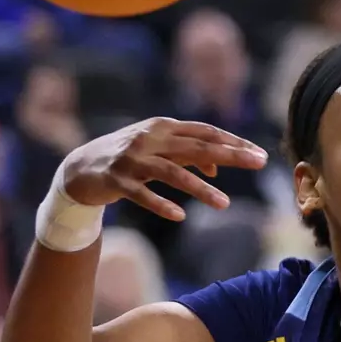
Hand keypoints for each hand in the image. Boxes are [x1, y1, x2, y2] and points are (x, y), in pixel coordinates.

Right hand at [59, 118, 267, 222]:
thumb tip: (218, 167)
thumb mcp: (159, 150)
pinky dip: (161, 204)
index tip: (259, 153)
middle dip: (230, 155)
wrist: (81, 168)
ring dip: (200, 188)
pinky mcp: (116, 181)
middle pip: (196, 147)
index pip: (206, 131)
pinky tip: (179, 215)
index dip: (233, 141)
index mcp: (163, 126)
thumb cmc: (129, 157)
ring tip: (224, 204)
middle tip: (258, 164)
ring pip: (172, 173)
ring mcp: (131, 159)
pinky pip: (142, 195)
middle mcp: (149, 138)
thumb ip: (188, 155)